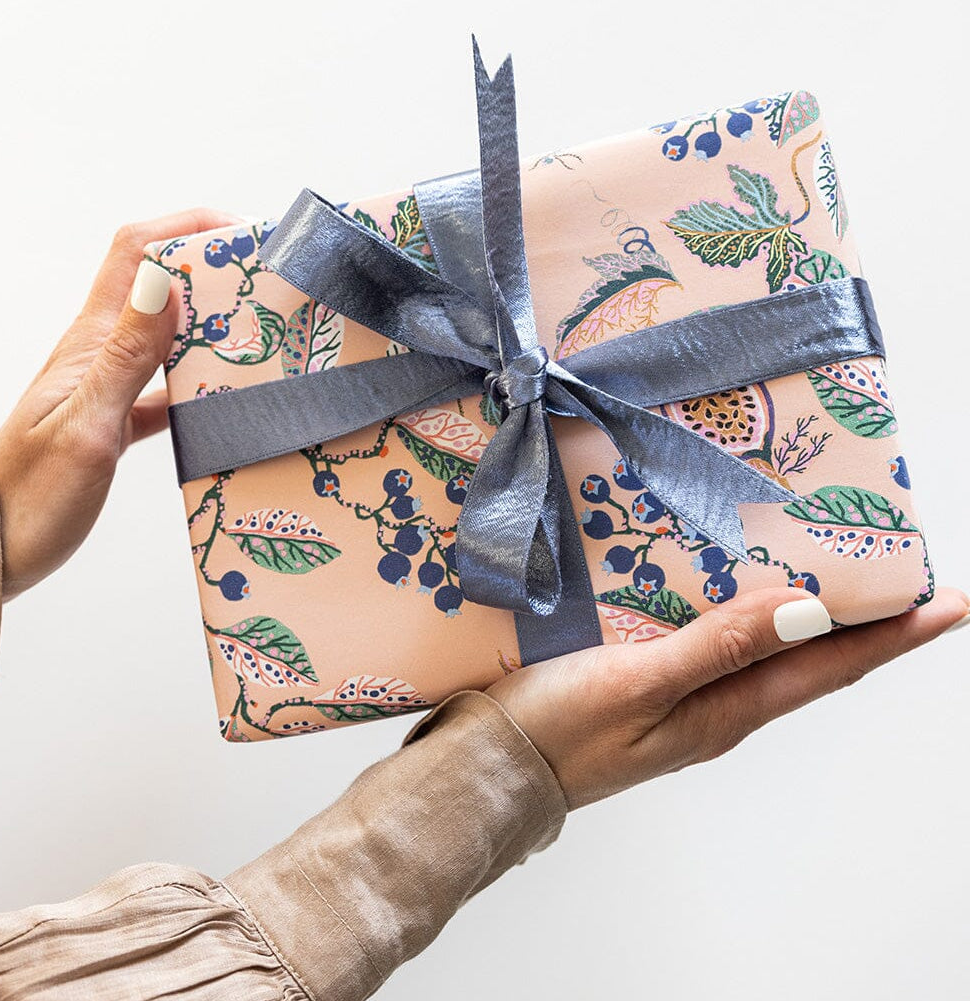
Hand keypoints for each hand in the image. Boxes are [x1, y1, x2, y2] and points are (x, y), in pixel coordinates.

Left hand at [0, 208, 242, 598]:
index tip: (240, 236)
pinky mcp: (118, 418)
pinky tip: (230, 398)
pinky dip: (202, 380)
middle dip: (210, 270)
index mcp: (91, 343)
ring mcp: (109, 384)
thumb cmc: (32, 496)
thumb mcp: (88, 425)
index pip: (136, 253)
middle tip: (264, 285)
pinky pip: (168, 384)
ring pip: (169, 333)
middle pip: (159, 284)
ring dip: (211, 322)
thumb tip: (163, 283)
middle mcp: (100, 352)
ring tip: (259, 333)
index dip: (186, 227)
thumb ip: (128, 357)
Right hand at [485, 588, 968, 809]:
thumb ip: (719, 648)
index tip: (947, 602)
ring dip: (806, 616)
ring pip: (763, 650)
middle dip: (862, 623)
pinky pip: (716, 644)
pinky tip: (731, 591)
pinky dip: (743, 615)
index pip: (829, 668)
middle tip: (898, 574)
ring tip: (833, 575)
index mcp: (725, 712)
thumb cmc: (557, 730)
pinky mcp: (647, 684)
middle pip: (808, 660)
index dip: (891, 636)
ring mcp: (683, 699)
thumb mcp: (639, 685)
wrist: (488, 771)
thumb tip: (808, 613)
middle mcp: (717, 707)